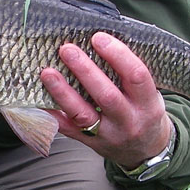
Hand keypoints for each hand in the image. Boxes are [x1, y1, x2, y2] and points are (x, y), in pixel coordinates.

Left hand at [40, 32, 172, 169]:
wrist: (145, 152)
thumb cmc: (143, 112)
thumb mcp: (149, 94)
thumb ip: (129, 74)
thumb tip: (99, 41)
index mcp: (148, 104)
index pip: (136, 76)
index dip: (118, 55)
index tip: (98, 38)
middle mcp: (128, 121)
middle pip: (106, 96)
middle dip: (85, 70)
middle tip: (67, 49)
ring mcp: (107, 135)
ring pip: (82, 114)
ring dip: (63, 92)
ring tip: (47, 72)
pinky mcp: (90, 143)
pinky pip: (67, 129)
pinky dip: (53, 113)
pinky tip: (40, 98)